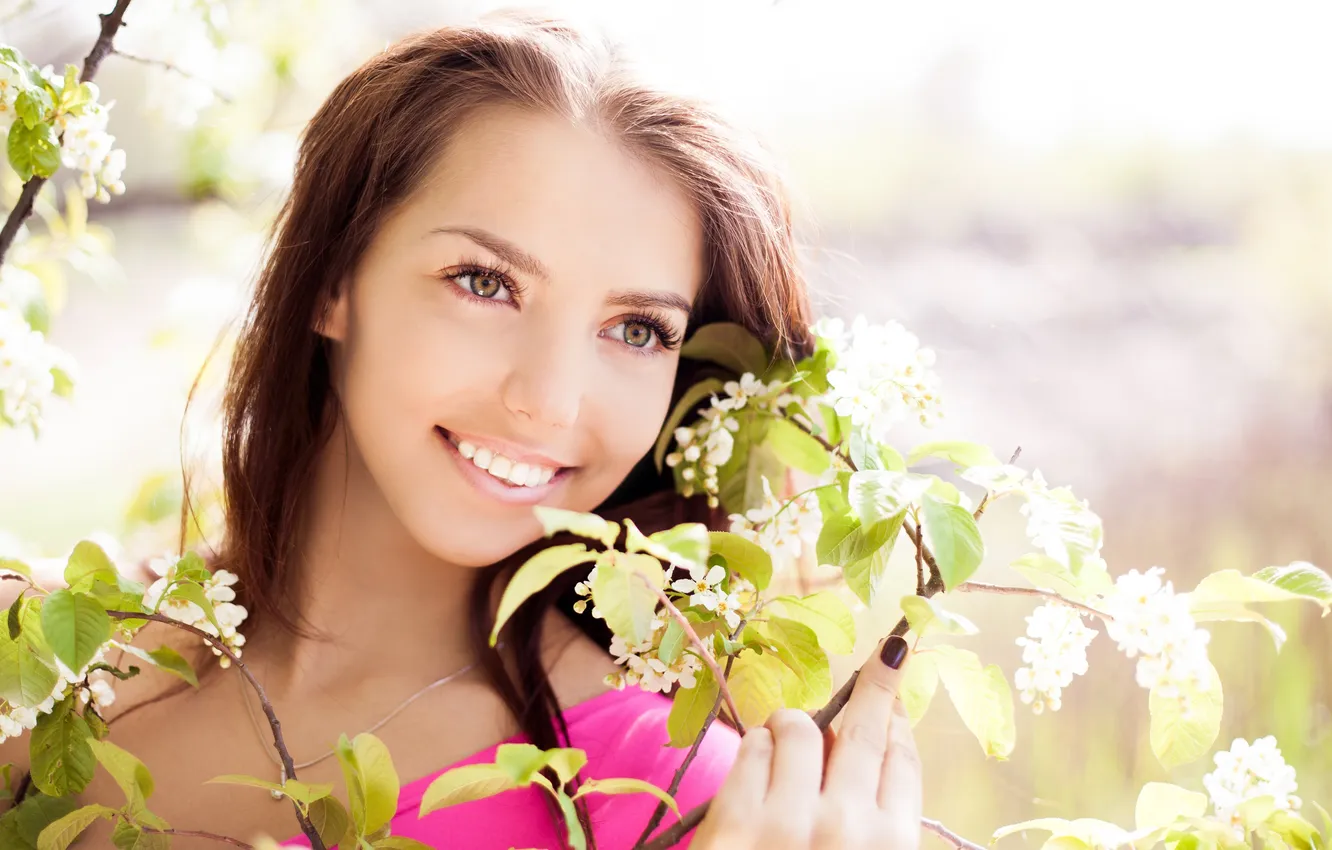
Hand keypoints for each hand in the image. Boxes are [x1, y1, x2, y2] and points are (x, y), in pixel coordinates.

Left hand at [692, 635, 920, 848]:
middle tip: (885, 655)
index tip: (893, 697)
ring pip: (801, 728)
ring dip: (792, 727)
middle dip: (878, 685)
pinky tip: (757, 764)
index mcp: (891, 847)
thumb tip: (875, 749)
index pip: (903, 762)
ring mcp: (791, 821)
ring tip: (785, 745)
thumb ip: (873, 823)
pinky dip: (756, 747)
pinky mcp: (738, 819)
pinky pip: (754, 747)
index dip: (898, 722)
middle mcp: (849, 828)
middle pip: (866, 730)